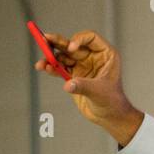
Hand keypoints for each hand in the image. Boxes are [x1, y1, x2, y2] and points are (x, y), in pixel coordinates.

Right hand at [34, 29, 142, 145]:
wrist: (108, 116)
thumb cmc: (112, 101)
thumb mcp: (99, 92)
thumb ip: (83, 86)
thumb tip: (68, 85)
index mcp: (106, 55)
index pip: (91, 38)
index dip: (79, 39)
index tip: (70, 48)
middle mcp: (93, 57)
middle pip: (71, 44)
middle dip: (57, 42)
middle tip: (44, 39)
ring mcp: (82, 66)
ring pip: (62, 56)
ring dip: (50, 57)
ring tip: (41, 64)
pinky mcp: (73, 75)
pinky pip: (59, 67)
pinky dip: (51, 67)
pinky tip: (44, 68)